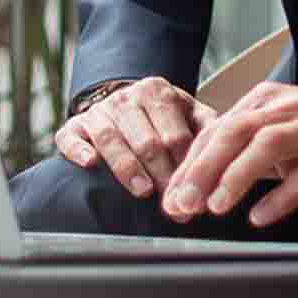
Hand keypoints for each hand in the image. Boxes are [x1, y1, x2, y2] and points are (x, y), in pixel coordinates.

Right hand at [52, 77, 210, 199]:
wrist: (124, 99)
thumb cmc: (161, 115)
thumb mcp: (187, 112)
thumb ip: (207, 127)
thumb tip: (226, 151)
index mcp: (157, 93)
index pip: (176, 136)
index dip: (186, 168)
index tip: (194, 195)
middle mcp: (126, 99)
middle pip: (147, 141)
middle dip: (162, 175)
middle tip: (173, 204)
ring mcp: (99, 112)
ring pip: (111, 139)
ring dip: (128, 167)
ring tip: (143, 192)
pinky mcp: (74, 126)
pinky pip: (71, 137)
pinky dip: (78, 150)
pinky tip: (89, 164)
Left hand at [160, 82, 297, 228]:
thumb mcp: (282, 132)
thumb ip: (246, 150)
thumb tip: (198, 184)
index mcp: (267, 99)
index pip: (217, 128)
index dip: (191, 163)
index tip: (172, 196)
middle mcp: (288, 105)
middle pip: (235, 131)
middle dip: (202, 169)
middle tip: (182, 205)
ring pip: (268, 143)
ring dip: (237, 176)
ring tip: (216, 207)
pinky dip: (284, 194)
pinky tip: (262, 215)